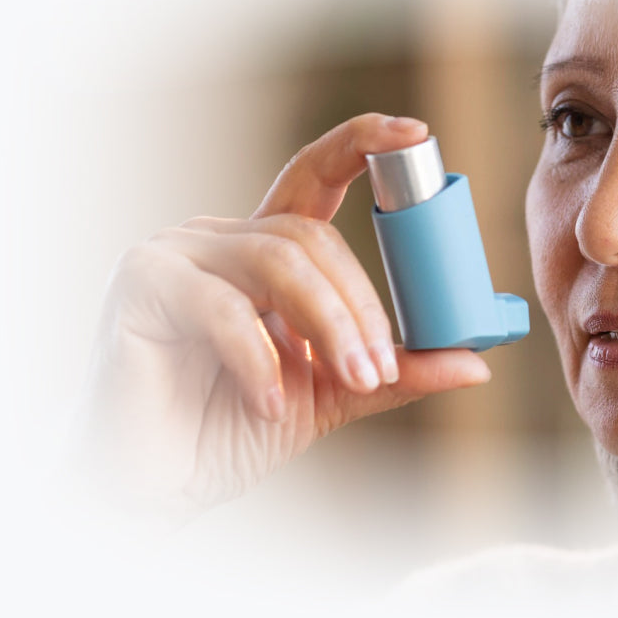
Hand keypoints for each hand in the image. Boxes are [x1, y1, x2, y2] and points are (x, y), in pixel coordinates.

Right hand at [79, 113, 490, 524]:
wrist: (156, 481)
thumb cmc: (234, 425)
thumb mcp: (333, 394)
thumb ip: (395, 371)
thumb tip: (476, 362)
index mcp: (266, 250)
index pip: (317, 175)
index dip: (363, 143)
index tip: (418, 135)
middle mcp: (221, 238)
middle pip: (312, 236)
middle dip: (362, 305)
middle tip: (382, 368)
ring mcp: (175, 254)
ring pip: (278, 262)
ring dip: (332, 325)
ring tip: (352, 382)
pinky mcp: (141, 286)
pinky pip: (220, 307)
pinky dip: (259, 359)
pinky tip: (272, 403)